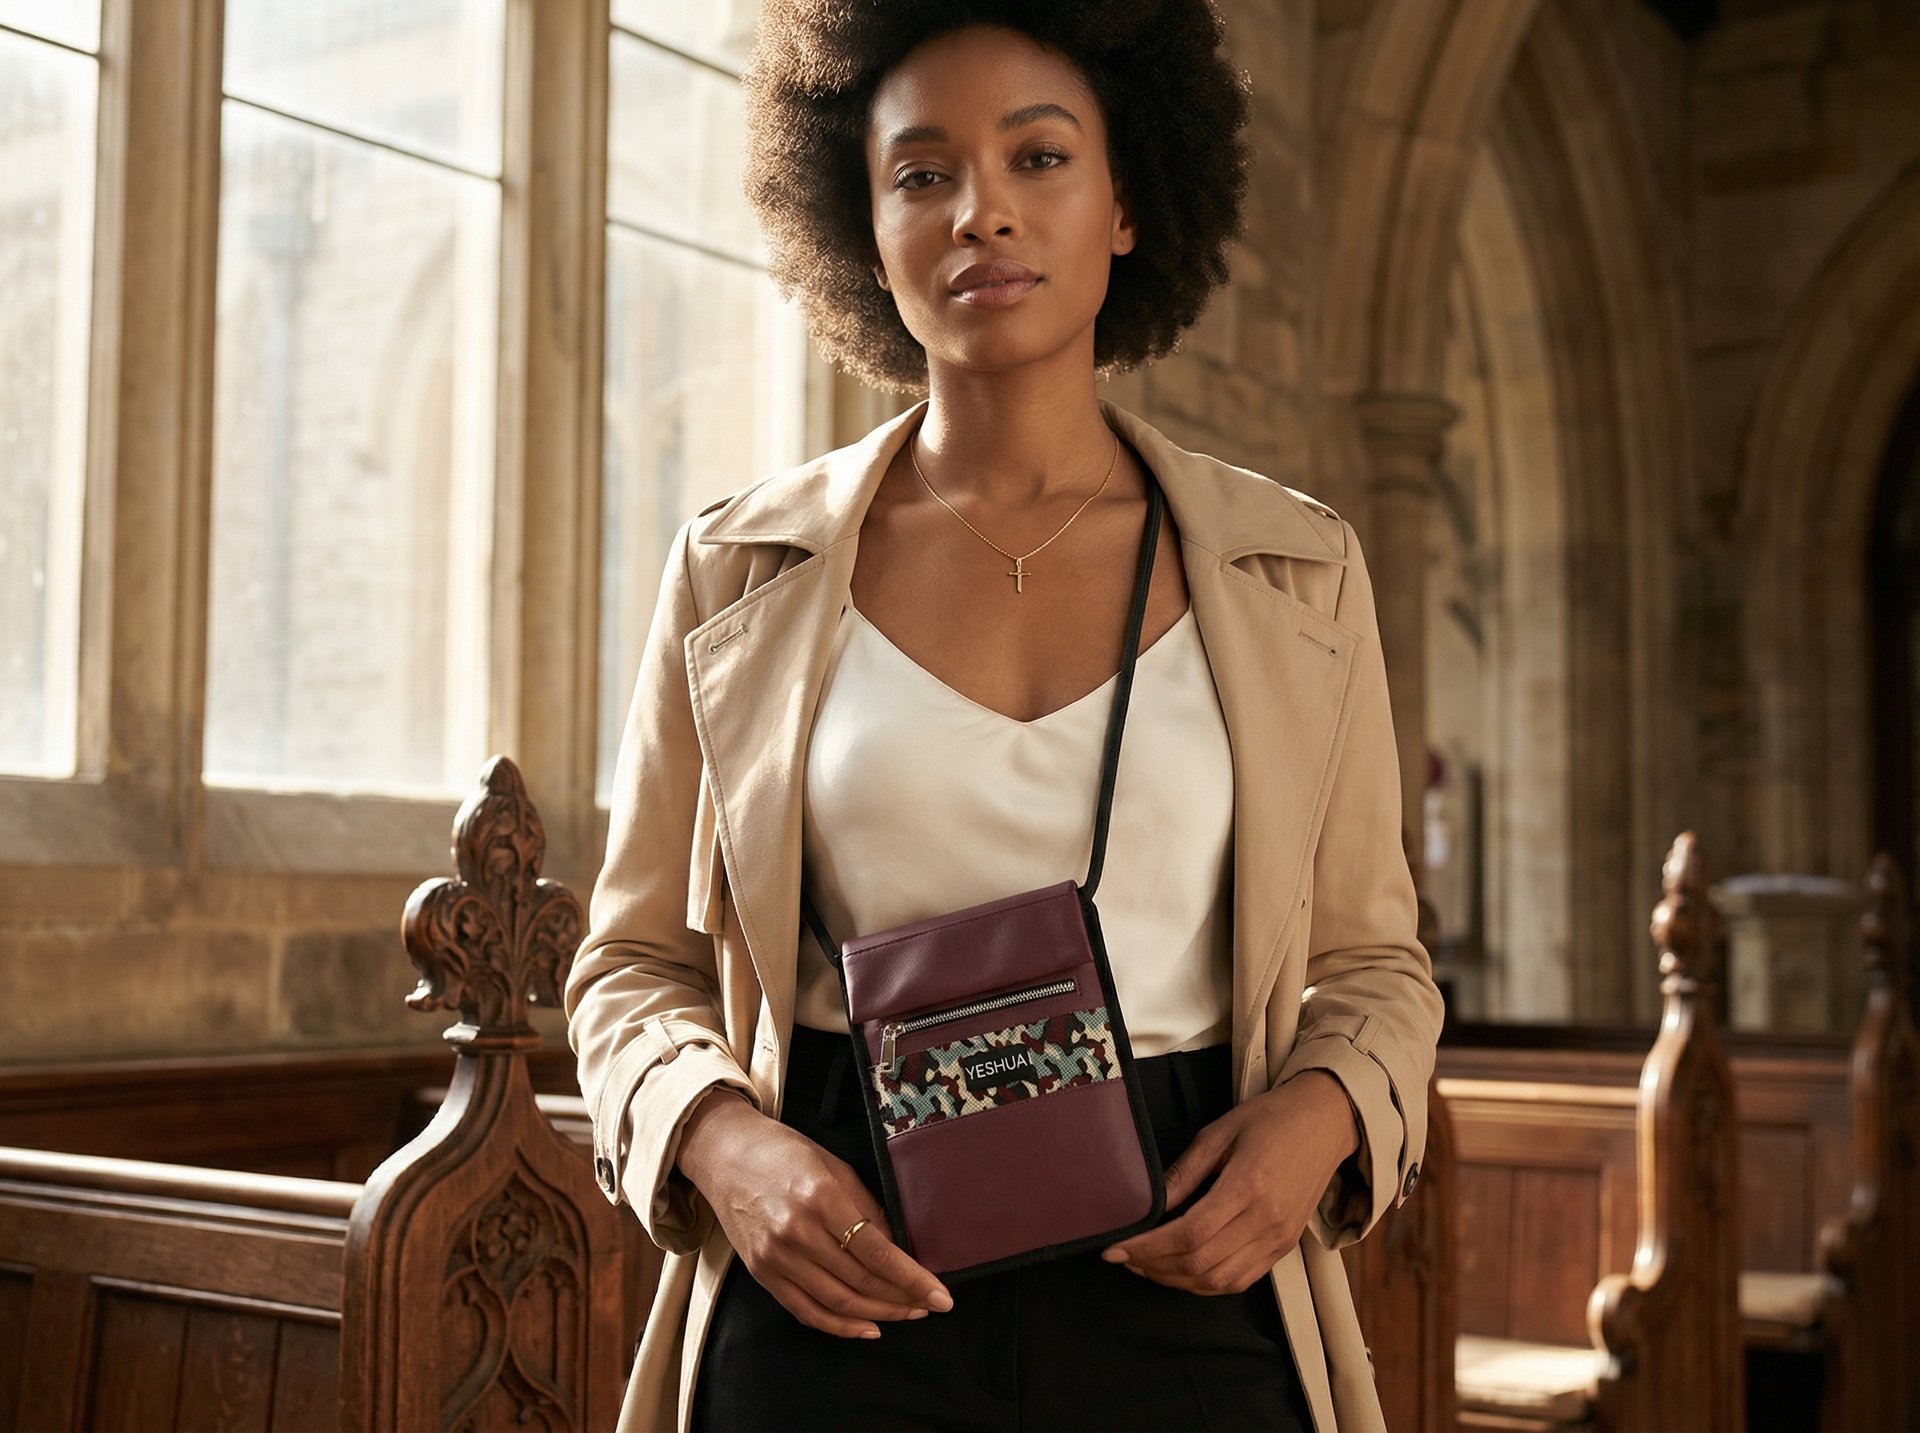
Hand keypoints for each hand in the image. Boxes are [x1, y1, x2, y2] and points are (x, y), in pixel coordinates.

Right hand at [675, 1087, 953, 1338]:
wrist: (724, 1155)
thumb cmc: (784, 1153)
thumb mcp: (835, 1167)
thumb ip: (867, 1209)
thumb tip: (898, 1248)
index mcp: (820, 1198)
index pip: (877, 1251)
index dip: (913, 1279)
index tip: (942, 1296)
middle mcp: (796, 1232)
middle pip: (860, 1281)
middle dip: (902, 1299)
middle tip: (929, 1305)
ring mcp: (776, 1257)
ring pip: (837, 1302)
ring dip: (878, 1314)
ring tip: (907, 1314)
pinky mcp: (762, 1274)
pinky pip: (806, 1311)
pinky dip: (839, 1326)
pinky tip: (868, 1328)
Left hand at [1099, 1070, 1359, 1293]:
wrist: (1325, 1122)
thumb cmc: (1270, 1119)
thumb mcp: (1219, 1132)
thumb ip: (1184, 1172)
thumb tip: (1150, 1204)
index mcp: (1247, 1186)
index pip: (1188, 1234)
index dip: (1147, 1248)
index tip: (1115, 1249)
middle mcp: (1265, 1220)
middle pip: (1199, 1264)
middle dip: (1153, 1266)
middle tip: (1124, 1257)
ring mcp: (1278, 1238)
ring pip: (1219, 1281)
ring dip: (1176, 1281)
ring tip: (1147, 1265)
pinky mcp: (1284, 1247)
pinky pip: (1241, 1281)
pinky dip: (1207, 1284)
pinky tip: (1182, 1271)